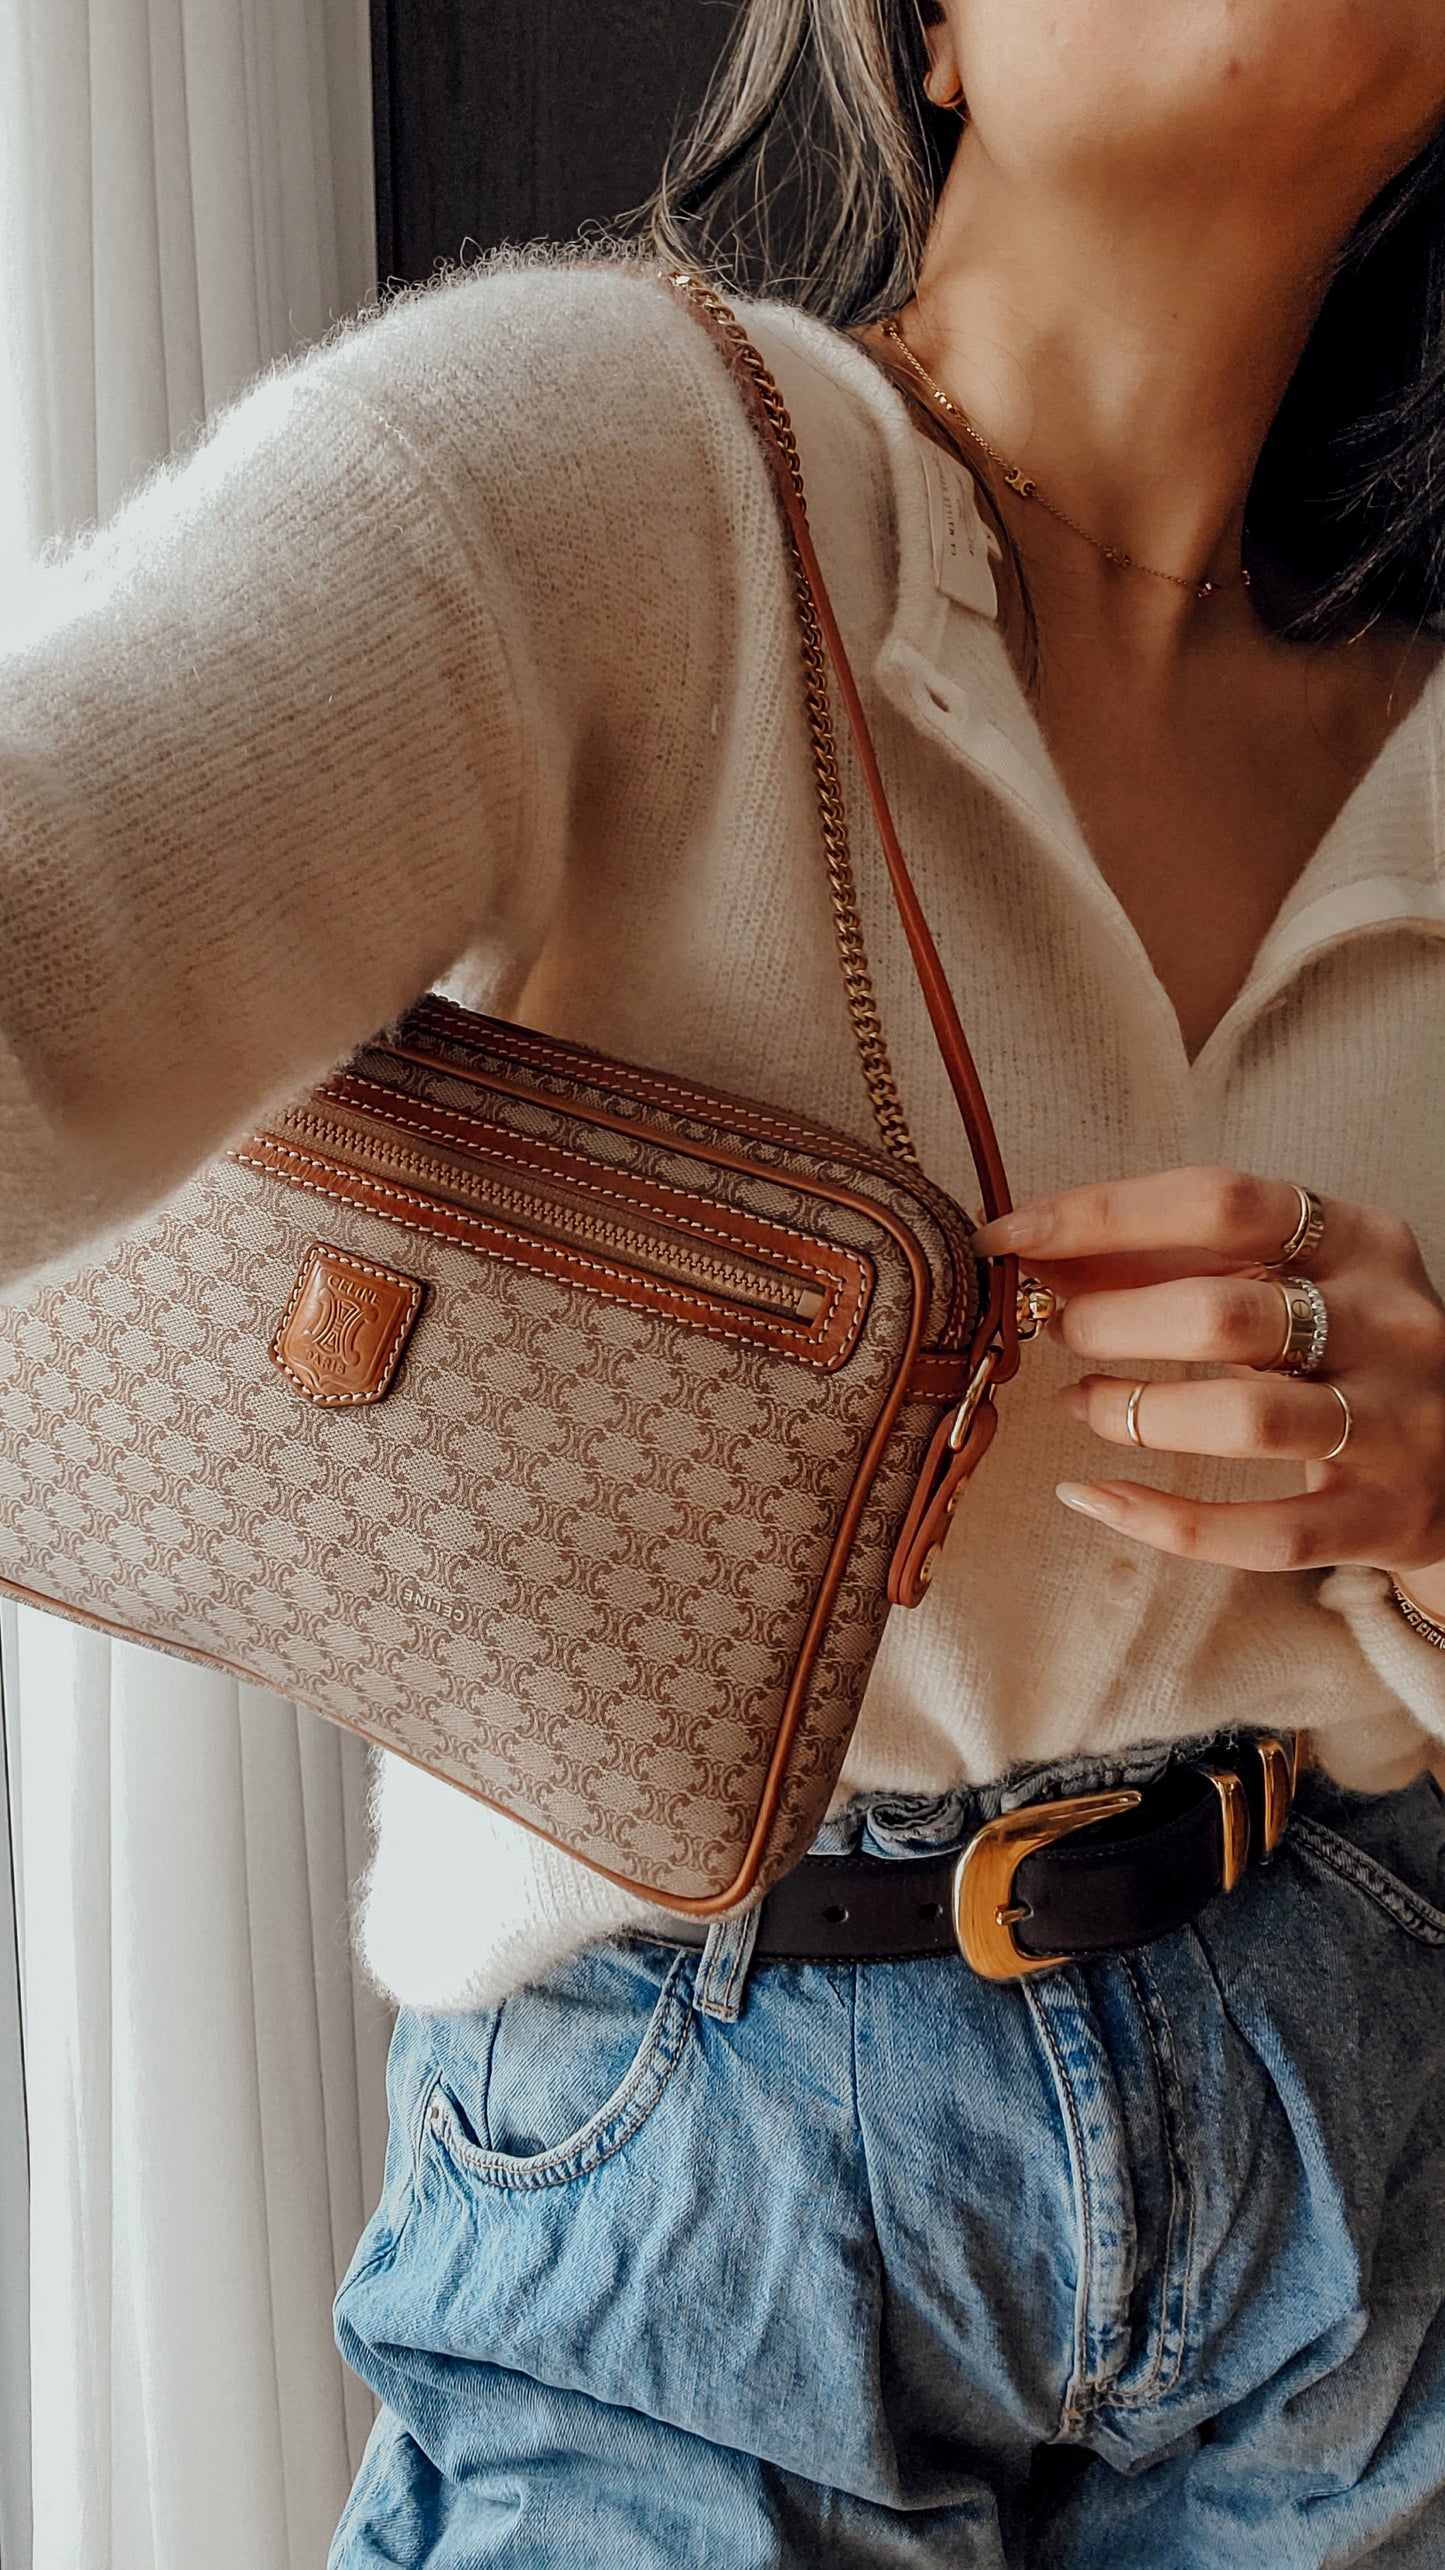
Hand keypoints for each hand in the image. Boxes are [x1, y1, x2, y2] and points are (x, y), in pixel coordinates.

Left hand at [974, 1168, 1444, 1590]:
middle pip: (1225, 1313)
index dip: (1099, 1215)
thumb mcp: (1284, 1280)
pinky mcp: (1383, 1518)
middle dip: (1112, 1319)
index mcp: (1363, 1240)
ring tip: (1081, 1403)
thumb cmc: (1344, 1349)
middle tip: (1055, 1329)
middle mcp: (1393, 1325)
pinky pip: (1263, 1532)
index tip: (1009, 1235)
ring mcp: (1397, 1426)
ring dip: (1134, 1411)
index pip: (1219, 1201)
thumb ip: (1171, 1260)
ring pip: (1246, 1421)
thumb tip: (1036, 1247)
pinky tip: (1094, 1497)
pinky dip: (1163, 1519)